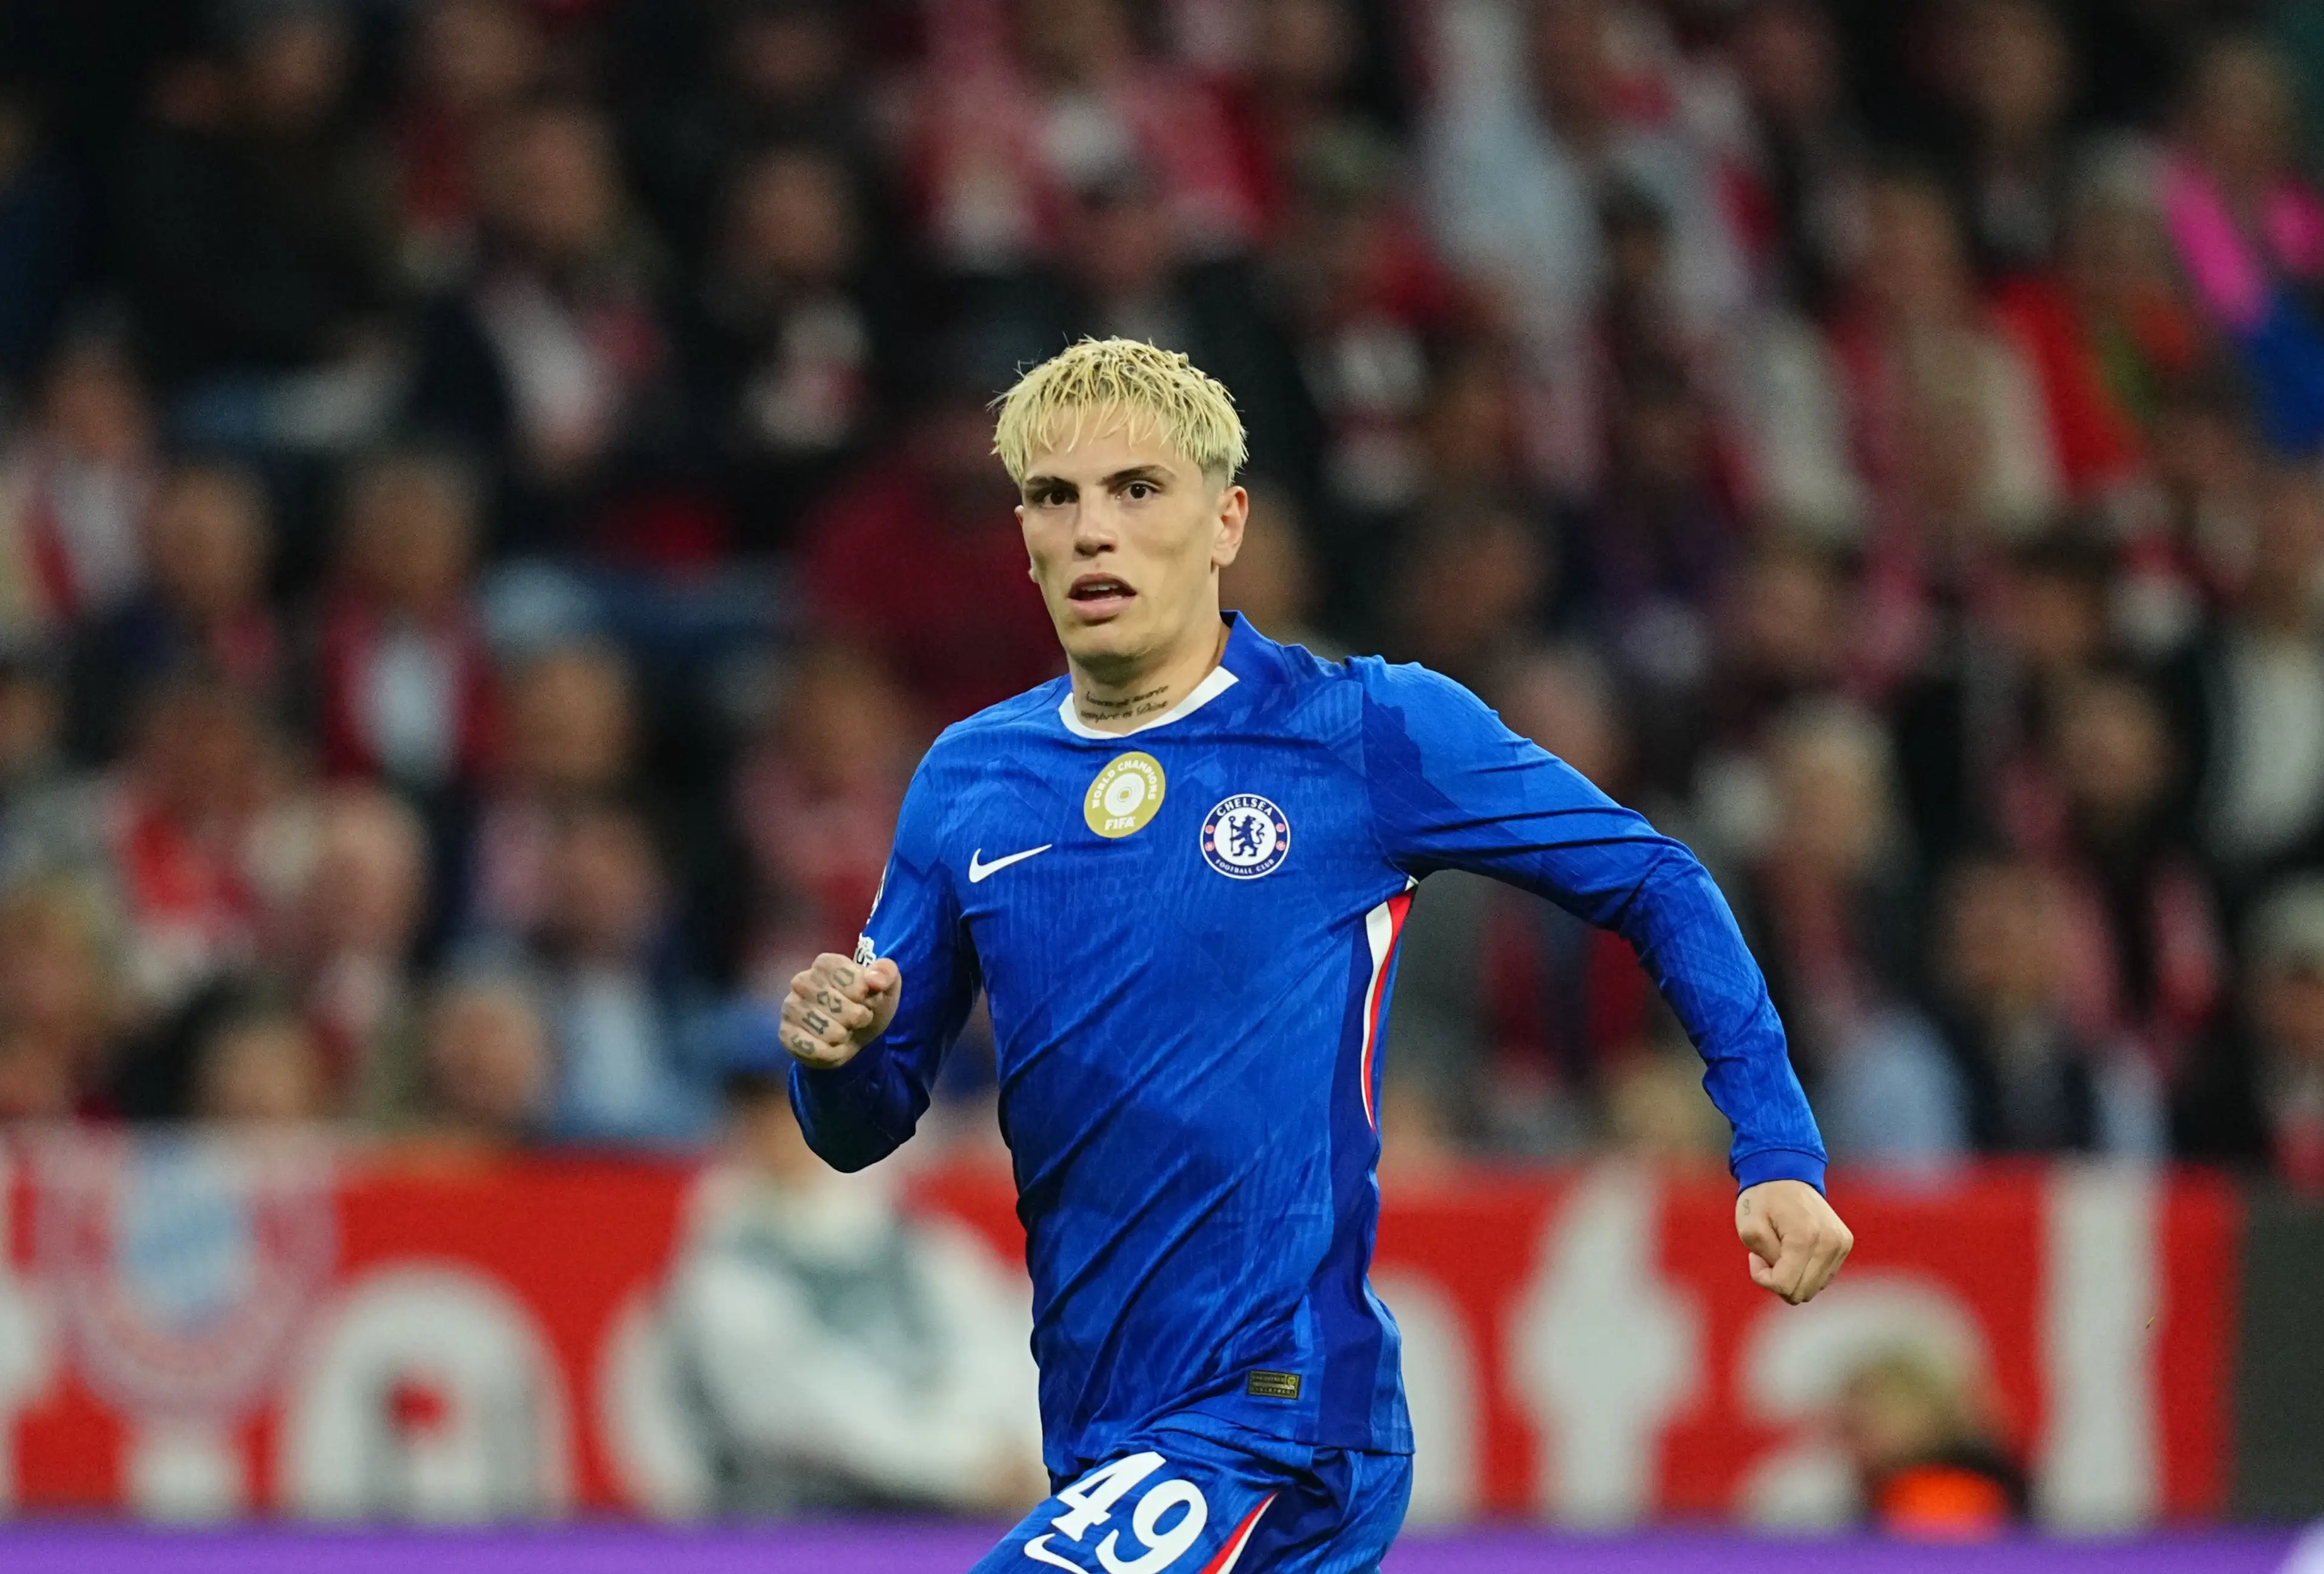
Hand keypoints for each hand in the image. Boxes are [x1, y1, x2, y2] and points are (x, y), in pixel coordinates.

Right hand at [781, 953, 901, 1068]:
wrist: (853, 1036)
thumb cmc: (868, 1005)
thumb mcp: (887, 987)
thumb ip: (886, 973)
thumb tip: (875, 980)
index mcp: (826, 963)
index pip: (850, 980)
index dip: (863, 995)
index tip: (863, 997)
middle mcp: (802, 981)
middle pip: (839, 1006)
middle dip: (857, 1018)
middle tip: (856, 1017)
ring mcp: (791, 1007)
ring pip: (828, 1030)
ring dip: (844, 1036)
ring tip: (844, 1030)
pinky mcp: (785, 1033)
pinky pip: (815, 1050)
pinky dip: (832, 1053)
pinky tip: (832, 1045)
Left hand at [1736, 1179, 1852, 1304]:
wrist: (1786, 1172)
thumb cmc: (1762, 1199)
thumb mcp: (1749, 1229)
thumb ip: (1765, 1261)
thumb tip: (1785, 1282)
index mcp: (1805, 1237)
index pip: (1785, 1286)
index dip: (1763, 1278)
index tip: (1754, 1257)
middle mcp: (1830, 1243)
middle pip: (1802, 1293)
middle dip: (1778, 1279)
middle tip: (1766, 1254)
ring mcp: (1841, 1244)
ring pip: (1814, 1288)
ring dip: (1793, 1276)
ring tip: (1781, 1249)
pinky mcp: (1844, 1245)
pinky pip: (1823, 1277)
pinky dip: (1806, 1271)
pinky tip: (1795, 1251)